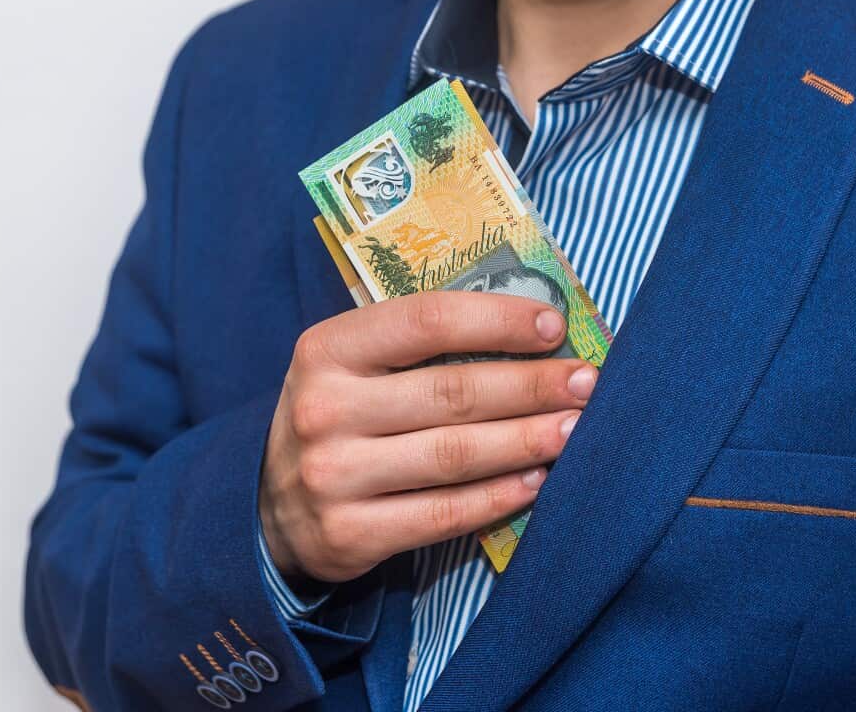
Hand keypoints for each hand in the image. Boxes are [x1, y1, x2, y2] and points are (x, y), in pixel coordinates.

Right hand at [259, 291, 597, 583]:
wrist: (268, 505)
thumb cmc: (337, 417)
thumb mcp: (351, 365)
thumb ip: (417, 346)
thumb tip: (531, 331)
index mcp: (327, 349)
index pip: (425, 321)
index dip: (497, 321)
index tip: (554, 326)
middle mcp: (324, 409)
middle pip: (451, 393)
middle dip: (531, 386)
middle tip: (587, 383)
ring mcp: (333, 476)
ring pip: (454, 455)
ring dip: (526, 441)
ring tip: (574, 430)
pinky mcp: (350, 534)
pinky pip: (443, 514)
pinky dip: (498, 497)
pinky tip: (537, 481)